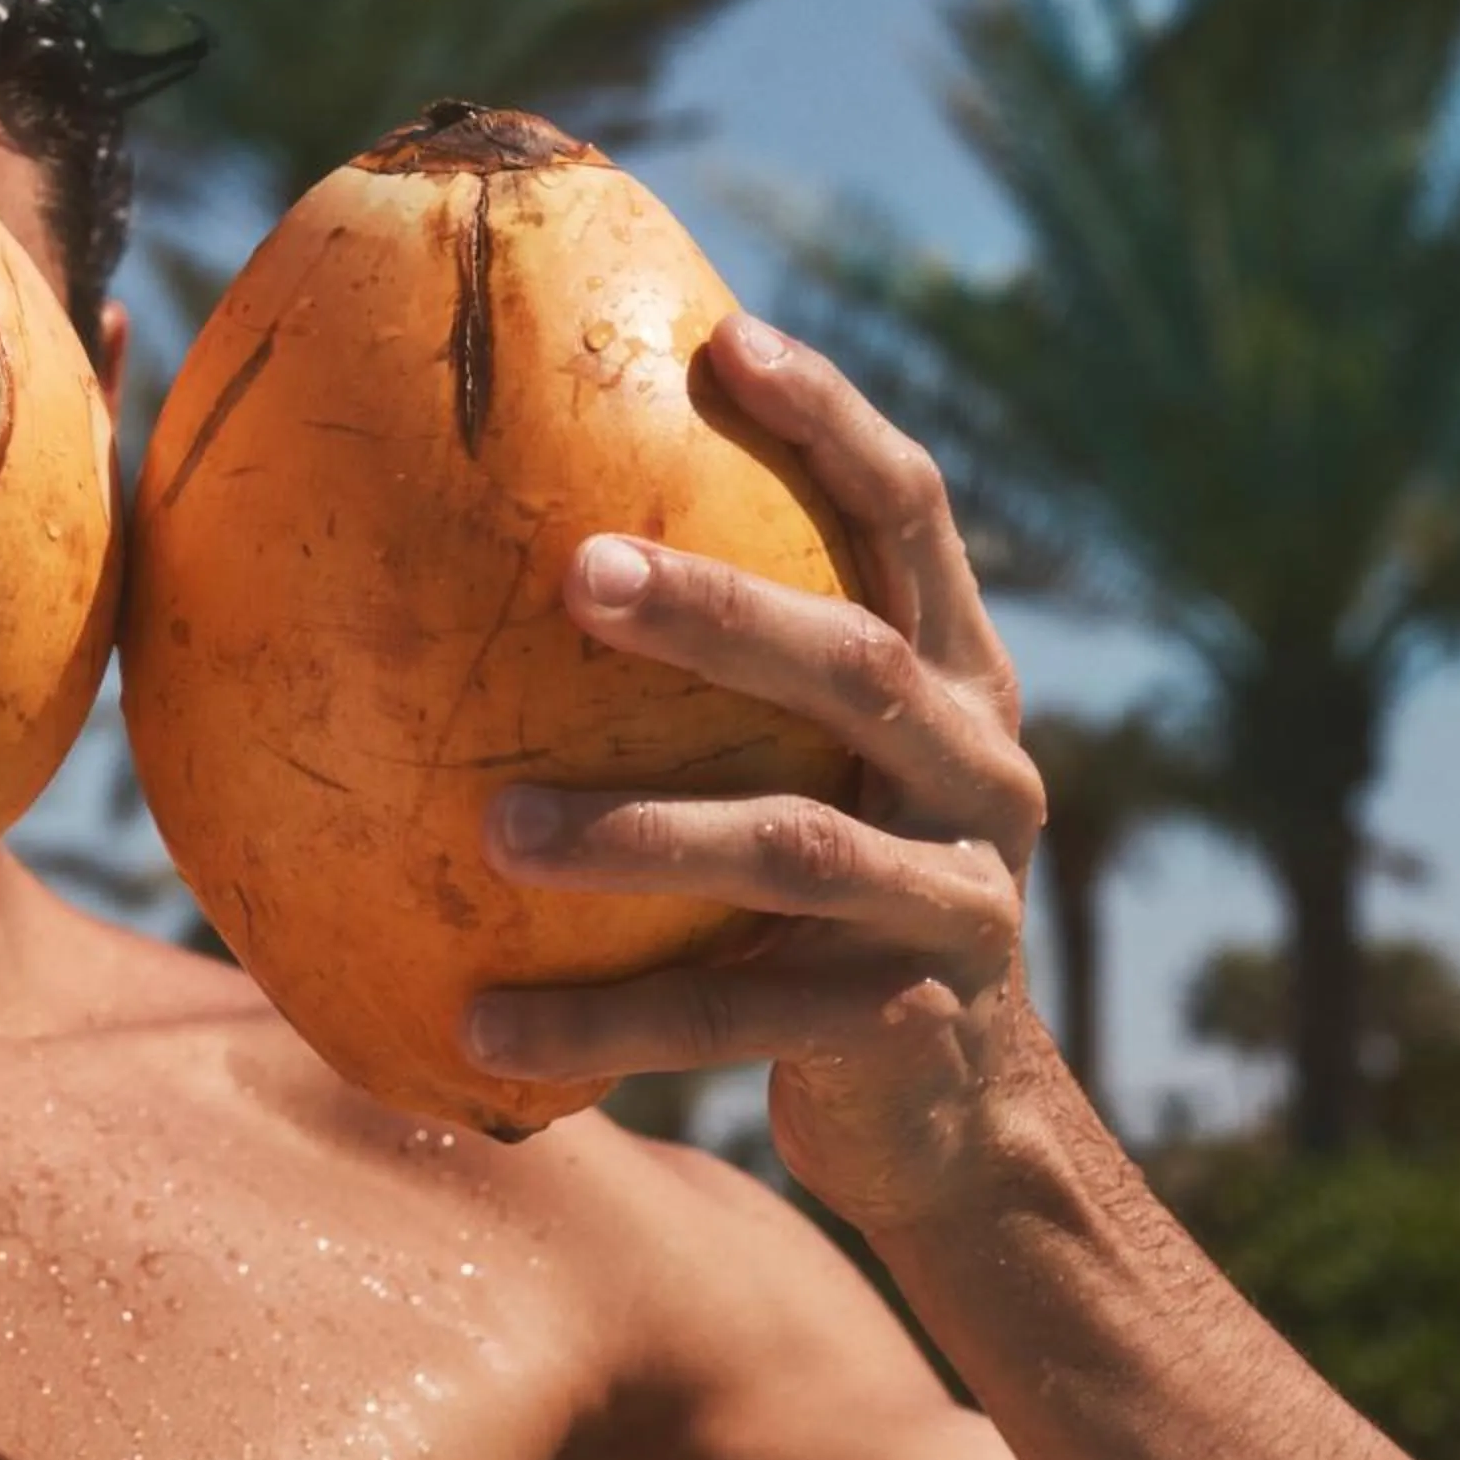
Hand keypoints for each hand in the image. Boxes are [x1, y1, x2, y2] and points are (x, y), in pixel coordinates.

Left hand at [460, 314, 1052, 1231]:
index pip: (911, 518)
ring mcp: (956, 905)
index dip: (834, 423)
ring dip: (637, 833)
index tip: (727, 340)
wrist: (952, 1120)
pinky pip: (735, 1020)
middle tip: (577, 570)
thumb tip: (507, 548)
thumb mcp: (804, 774)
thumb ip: (720, 685)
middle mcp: (980, 775)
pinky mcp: (906, 1028)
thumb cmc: (822, 908)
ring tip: (492, 827)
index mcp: (959, 681)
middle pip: (861, 666)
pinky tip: (479, 1024)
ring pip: (793, 848)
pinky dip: (605, 1022)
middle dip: (722, 611)